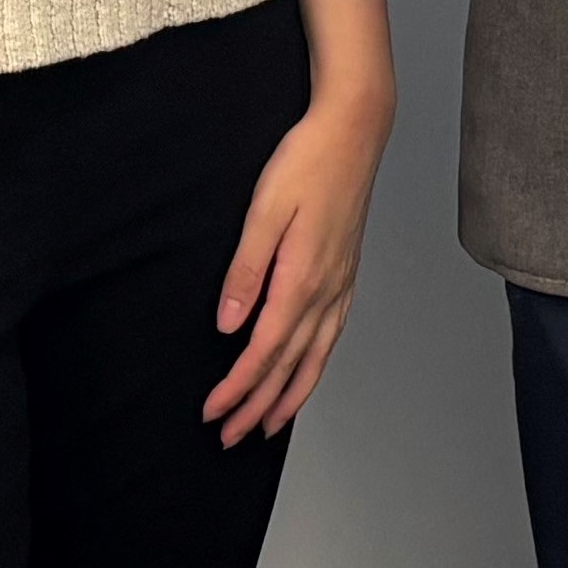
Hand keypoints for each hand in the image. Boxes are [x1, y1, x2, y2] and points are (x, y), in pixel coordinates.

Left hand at [204, 98, 387, 446]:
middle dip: (257, 405)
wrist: (355, 130)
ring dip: (289, 396)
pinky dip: (316, 365)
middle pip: (289, 364)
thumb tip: (228, 323)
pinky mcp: (347, 272)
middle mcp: (327, 290)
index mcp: (302, 278)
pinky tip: (307, 371)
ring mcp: (342, 283)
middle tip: (229, 437)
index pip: (264, 350)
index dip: (237, 386)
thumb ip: (246, 270)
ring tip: (268, 425)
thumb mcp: (264, 210)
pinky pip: (332, 335)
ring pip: (316, 357)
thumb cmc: (307, 162)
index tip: (213, 411)